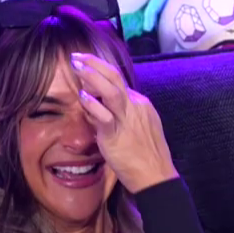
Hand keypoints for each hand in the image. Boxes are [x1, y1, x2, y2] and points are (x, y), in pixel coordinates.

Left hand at [71, 52, 177, 192]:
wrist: (157, 176)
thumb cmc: (146, 155)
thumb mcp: (139, 127)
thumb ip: (122, 114)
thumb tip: (100, 106)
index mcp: (140, 104)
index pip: (118, 81)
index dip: (100, 71)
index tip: (86, 65)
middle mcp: (135, 107)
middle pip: (115, 77)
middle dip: (95, 64)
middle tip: (77, 56)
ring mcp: (127, 120)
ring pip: (111, 90)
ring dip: (92, 76)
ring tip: (77, 66)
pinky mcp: (117, 135)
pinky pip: (104, 116)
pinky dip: (92, 105)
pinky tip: (82, 97)